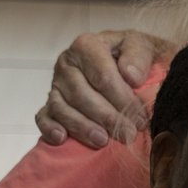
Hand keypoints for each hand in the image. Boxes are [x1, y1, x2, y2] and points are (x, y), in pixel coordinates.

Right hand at [35, 30, 175, 148]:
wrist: (127, 65)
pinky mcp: (50, 103)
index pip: (102, 76)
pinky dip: (50, 128)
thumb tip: (131, 77)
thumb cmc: (133, 58)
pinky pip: (43, 117)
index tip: (140, 118)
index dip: (122, 99)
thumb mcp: (143, 46)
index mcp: (87, 45)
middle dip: (107, 117)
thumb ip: (138, 56)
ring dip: (82, 127)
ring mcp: (56, 84)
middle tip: (127, 135)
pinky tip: (62, 139)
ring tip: (103, 141)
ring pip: (62, 108)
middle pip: (82, 94)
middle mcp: (66, 63)